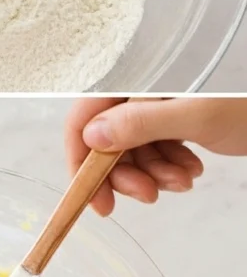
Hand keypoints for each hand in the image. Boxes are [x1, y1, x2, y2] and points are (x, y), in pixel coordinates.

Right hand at [64, 98, 246, 215]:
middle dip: (124, 174)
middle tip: (147, 195)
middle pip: (106, 140)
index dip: (81, 159)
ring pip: (132, 152)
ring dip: (152, 175)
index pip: (85, 117)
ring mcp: (157, 108)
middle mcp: (140, 92)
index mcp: (137, 79)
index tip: (92, 196)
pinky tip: (192, 170)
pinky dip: (169, 169)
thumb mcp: (194, 116)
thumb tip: (92, 138)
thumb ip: (141, 124)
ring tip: (183, 181)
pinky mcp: (173, 123)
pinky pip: (155, 152)